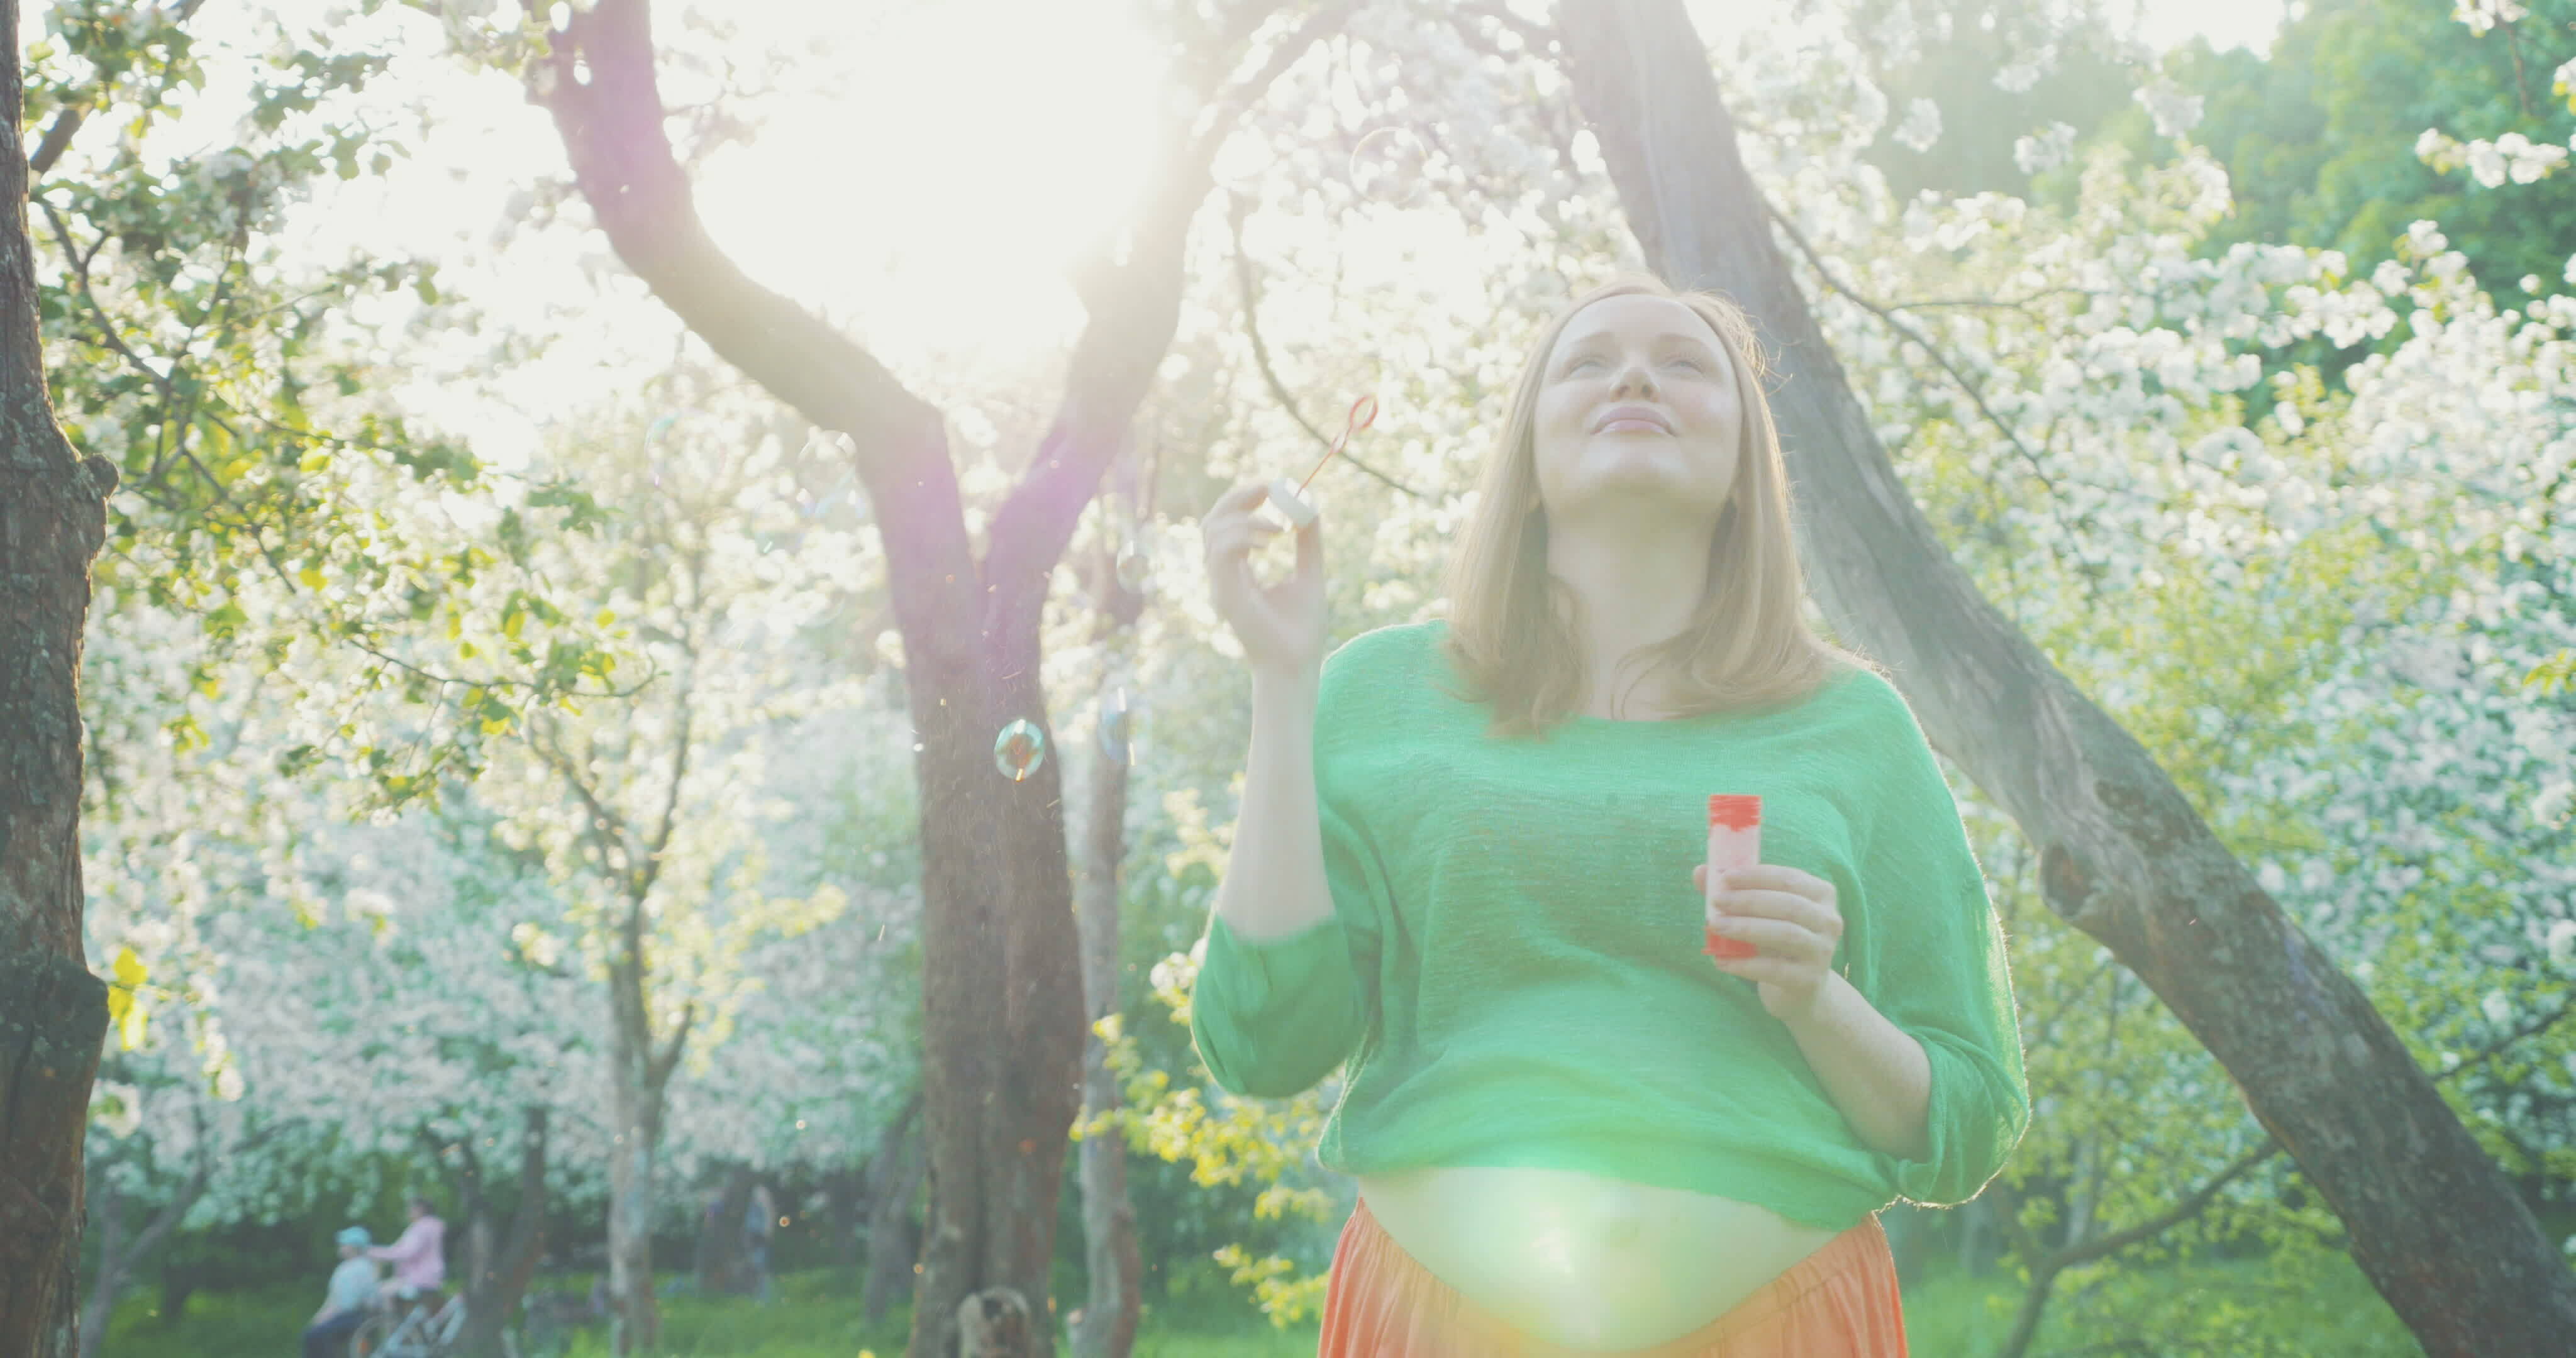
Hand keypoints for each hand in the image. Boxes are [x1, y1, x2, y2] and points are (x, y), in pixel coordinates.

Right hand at [1200, 480, 1326, 678]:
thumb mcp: (1309, 574)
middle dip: (1238, 497)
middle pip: (1213, 521)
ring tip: (1279, 527)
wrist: (1298, 665)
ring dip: (1246, 517)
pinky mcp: (1225, 595)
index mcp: (1238, 570)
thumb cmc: (1302, 630)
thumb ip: (1308, 543)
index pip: (1227, 523)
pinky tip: (1271, 538)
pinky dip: (1244, 536)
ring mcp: (1220, 585)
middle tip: (1269, 487)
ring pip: (1213, 532)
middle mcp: (1223, 576)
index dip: (1245, 498)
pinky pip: (1222, 552)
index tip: (1272, 485)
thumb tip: (1311, 508)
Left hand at [1694, 862, 1842, 1022]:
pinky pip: (1775, 969)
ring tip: (1715, 926)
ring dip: (1746, 928)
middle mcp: (1829, 921)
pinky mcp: (1810, 980)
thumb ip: (1734, 892)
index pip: (1789, 878)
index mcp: (1821, 894)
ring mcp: (1822, 951)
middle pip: (1789, 904)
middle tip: (1718, 902)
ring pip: (1786, 934)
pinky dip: (1744, 964)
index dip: (1757, 876)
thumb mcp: (1761, 914)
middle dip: (1749, 901)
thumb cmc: (1776, 941)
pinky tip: (1721, 961)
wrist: (1800, 989)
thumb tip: (1700, 872)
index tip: (1726, 877)